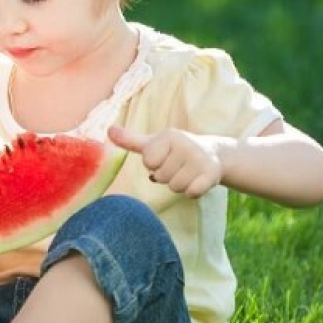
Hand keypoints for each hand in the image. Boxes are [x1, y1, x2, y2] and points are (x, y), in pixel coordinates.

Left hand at [108, 124, 225, 197]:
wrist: (214, 154)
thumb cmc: (175, 150)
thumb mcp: (153, 143)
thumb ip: (130, 140)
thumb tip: (109, 130)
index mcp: (169, 137)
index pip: (149, 162)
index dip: (155, 164)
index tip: (165, 156)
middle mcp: (186, 145)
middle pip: (161, 176)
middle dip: (167, 175)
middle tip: (179, 165)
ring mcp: (200, 159)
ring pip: (175, 187)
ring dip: (179, 184)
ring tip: (188, 171)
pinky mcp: (211, 174)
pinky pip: (192, 193)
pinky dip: (192, 191)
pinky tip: (197, 180)